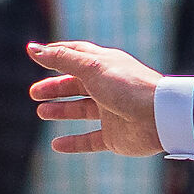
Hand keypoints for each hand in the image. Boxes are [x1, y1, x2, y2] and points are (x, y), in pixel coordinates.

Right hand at [26, 41, 163, 155]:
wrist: (160, 118)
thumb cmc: (127, 87)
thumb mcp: (91, 69)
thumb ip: (62, 59)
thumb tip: (33, 49)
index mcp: (105, 65)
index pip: (77, 55)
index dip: (57, 54)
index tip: (36, 54)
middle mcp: (109, 87)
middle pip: (77, 85)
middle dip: (55, 88)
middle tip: (34, 93)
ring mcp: (112, 112)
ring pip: (81, 110)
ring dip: (61, 111)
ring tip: (41, 112)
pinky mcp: (115, 136)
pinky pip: (90, 140)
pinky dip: (73, 143)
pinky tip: (56, 145)